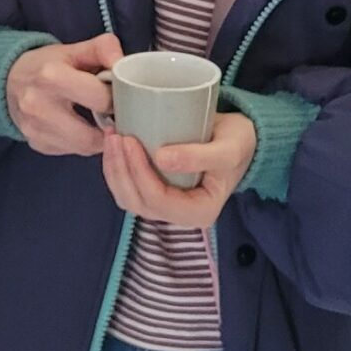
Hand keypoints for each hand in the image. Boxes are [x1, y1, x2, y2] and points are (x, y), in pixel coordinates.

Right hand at [6, 33, 122, 155]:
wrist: (8, 81)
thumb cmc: (47, 64)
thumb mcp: (74, 49)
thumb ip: (103, 48)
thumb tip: (123, 63)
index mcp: (52, 77)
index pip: (100, 99)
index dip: (116, 98)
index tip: (118, 95)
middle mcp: (39, 107)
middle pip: (92, 136)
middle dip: (109, 126)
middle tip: (113, 114)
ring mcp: (35, 130)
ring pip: (84, 148)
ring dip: (98, 138)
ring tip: (99, 121)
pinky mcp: (37, 144)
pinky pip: (71, 151)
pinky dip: (81, 142)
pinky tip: (79, 127)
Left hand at [101, 110, 256, 229]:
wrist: (238, 140)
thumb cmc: (237, 143)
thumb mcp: (227, 148)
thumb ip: (199, 156)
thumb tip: (162, 159)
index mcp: (199, 212)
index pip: (158, 199)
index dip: (139, 172)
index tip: (129, 140)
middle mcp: (180, 216)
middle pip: (138, 202)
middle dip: (121, 170)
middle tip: (115, 135)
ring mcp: (166, 206)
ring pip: (128, 198)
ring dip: (114, 170)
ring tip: (112, 137)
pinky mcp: (157, 193)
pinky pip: (129, 188)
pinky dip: (117, 169)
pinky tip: (115, 145)